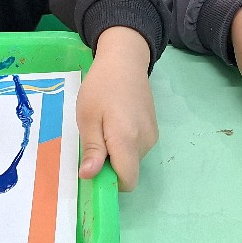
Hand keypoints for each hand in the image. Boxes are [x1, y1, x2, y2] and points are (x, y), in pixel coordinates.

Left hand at [76, 27, 157, 190]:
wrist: (125, 61)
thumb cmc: (100, 87)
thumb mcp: (87, 117)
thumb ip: (92, 149)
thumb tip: (89, 176)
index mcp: (127, 139)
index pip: (127, 181)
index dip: (109, 182)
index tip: (93, 166)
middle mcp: (145, 142)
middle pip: (129, 171)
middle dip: (111, 165)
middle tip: (94, 138)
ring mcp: (152, 136)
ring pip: (133, 160)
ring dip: (117, 153)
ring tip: (104, 126)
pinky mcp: (153, 129)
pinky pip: (137, 149)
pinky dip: (125, 144)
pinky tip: (116, 122)